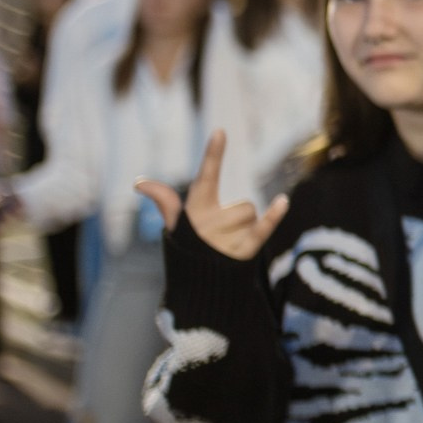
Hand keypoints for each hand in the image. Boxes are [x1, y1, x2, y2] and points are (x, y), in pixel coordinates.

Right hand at [134, 129, 288, 260]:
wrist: (199, 291)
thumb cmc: (189, 251)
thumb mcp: (177, 226)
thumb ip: (165, 201)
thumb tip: (138, 183)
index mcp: (194, 212)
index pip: (205, 178)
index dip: (213, 155)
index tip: (220, 131)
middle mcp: (209, 224)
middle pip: (243, 206)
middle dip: (239, 218)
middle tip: (222, 237)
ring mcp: (226, 239)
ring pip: (252, 216)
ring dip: (248, 228)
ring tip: (230, 246)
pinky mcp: (243, 253)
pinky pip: (263, 230)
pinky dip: (274, 216)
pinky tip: (284, 201)